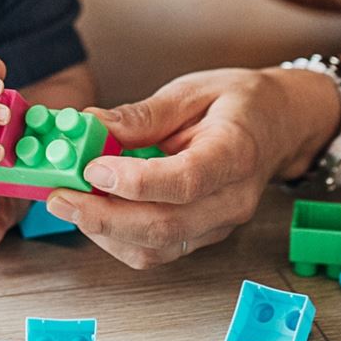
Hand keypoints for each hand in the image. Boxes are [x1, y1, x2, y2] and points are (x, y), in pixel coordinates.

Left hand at [42, 67, 340, 268]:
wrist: (281, 125)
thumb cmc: (240, 102)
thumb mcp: (193, 90)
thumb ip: (143, 114)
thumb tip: (90, 125)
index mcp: (236, 153)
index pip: (186, 180)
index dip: (135, 181)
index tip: (93, 166)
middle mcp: (232, 199)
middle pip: (166, 226)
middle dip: (103, 216)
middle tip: (59, 195)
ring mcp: (220, 224)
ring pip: (157, 247)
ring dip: (105, 231)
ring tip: (68, 201)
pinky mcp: (203, 235)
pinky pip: (158, 250)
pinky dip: (119, 238)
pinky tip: (94, 212)